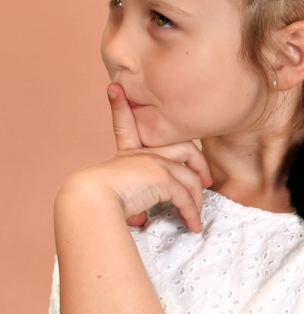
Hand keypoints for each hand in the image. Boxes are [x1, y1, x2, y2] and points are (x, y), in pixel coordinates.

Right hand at [64, 83, 212, 232]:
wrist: (88, 200)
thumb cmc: (95, 202)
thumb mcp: (117, 196)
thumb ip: (135, 201)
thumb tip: (140, 218)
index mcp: (127, 153)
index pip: (125, 124)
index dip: (119, 105)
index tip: (114, 88)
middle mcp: (144, 152)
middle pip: (185, 147)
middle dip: (200, 162)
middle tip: (206, 179)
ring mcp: (155, 161)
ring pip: (190, 177)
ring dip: (197, 199)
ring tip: (198, 216)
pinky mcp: (163, 176)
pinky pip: (186, 196)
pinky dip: (192, 213)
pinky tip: (193, 225)